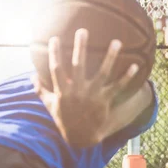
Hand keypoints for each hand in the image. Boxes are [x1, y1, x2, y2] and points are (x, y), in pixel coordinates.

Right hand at [33, 28, 138, 147]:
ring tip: (117, 42)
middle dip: (80, 47)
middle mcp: (77, 92)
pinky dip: (126, 77)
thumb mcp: (50, 106)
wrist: (80, 137)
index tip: (55, 38)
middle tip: (82, 30)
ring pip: (102, 73)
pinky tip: (135, 66)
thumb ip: (41, 90)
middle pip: (78, 65)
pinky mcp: (105, 101)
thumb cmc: (64, 119)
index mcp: (62, 91)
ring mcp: (92, 96)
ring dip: (110, 57)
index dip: (54, 53)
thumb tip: (31, 76)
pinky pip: (117, 87)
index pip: (56, 69)